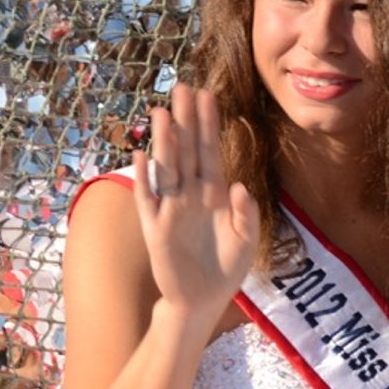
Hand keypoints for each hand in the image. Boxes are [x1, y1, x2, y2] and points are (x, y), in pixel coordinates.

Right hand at [132, 85, 258, 323]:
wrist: (202, 301)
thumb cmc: (227, 268)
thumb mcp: (247, 240)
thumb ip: (246, 214)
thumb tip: (239, 187)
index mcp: (216, 194)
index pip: (211, 151)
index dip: (209, 125)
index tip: (208, 95)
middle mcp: (192, 195)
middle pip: (187, 150)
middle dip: (186, 120)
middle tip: (183, 87)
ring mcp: (172, 208)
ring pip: (167, 167)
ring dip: (165, 141)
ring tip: (163, 113)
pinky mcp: (156, 227)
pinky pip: (148, 198)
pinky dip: (144, 178)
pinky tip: (141, 155)